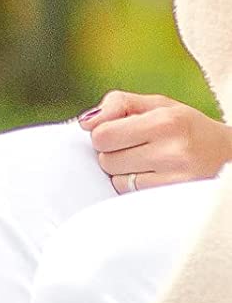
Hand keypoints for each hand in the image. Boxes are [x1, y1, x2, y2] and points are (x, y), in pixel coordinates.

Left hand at [78, 90, 231, 192]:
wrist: (230, 156)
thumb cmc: (186, 127)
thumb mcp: (157, 105)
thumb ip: (117, 104)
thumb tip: (84, 122)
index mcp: (165, 121)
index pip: (102, 135)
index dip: (104, 134)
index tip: (120, 133)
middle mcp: (172, 150)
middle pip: (106, 160)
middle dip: (114, 153)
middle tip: (138, 148)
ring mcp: (176, 179)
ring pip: (116, 180)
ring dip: (124, 172)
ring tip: (150, 162)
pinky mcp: (175, 199)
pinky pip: (131, 195)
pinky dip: (136, 187)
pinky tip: (155, 177)